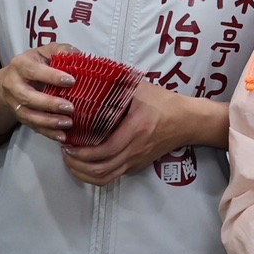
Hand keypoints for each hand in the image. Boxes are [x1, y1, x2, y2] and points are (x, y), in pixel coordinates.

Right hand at [0, 43, 74, 140]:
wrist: (13, 78)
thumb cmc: (37, 62)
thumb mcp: (46, 51)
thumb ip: (61, 51)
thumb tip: (77, 55)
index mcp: (20, 64)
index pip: (34, 71)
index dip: (51, 76)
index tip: (71, 81)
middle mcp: (12, 84)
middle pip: (27, 97)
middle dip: (49, 104)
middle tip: (70, 107)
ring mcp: (13, 102)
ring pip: (28, 115)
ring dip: (49, 121)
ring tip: (68, 123)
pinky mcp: (18, 115)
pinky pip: (31, 126)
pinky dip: (47, 132)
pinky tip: (62, 136)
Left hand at [61, 80, 206, 185]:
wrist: (188, 121)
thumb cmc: (164, 103)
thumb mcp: (141, 89)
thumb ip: (118, 83)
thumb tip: (92, 75)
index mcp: (136, 129)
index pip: (105, 150)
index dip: (82, 153)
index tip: (68, 144)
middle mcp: (135, 150)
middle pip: (101, 169)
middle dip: (78, 165)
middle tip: (65, 153)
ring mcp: (136, 160)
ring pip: (106, 178)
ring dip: (84, 174)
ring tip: (71, 162)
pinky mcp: (137, 165)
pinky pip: (113, 177)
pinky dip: (96, 176)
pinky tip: (86, 165)